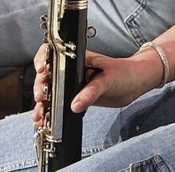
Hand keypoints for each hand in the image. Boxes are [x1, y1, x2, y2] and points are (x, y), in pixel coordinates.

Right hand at [31, 45, 160, 121]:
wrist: (135, 84)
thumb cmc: (124, 73)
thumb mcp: (107, 80)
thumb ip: (91, 92)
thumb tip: (74, 105)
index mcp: (78, 58)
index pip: (54, 54)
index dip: (44, 60)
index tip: (42, 71)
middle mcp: (73, 69)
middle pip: (49, 74)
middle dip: (40, 86)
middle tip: (40, 98)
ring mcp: (74, 83)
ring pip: (52, 90)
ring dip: (43, 102)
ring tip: (39, 116)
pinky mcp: (78, 96)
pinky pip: (61, 102)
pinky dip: (52, 110)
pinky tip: (45, 119)